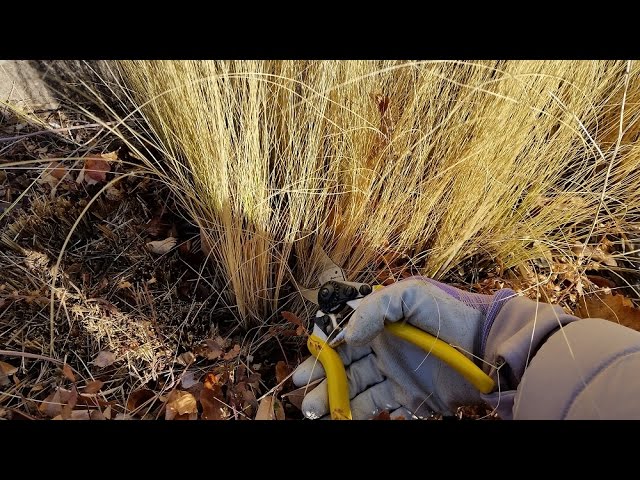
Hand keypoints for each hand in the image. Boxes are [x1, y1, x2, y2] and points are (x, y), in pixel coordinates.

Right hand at [292, 277, 494, 418]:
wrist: (489, 344)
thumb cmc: (452, 313)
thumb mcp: (412, 294)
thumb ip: (375, 308)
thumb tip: (348, 334)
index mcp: (379, 323)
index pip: (342, 338)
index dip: (322, 352)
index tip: (305, 367)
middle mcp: (382, 348)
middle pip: (343, 366)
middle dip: (320, 379)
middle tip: (301, 393)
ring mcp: (393, 374)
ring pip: (354, 388)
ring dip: (333, 398)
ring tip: (313, 411)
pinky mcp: (408, 397)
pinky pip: (376, 406)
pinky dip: (356, 411)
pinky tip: (341, 416)